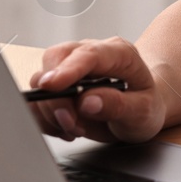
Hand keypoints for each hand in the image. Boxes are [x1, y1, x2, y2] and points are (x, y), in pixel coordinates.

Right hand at [28, 37, 166, 144]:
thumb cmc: (144, 105)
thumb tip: (88, 102)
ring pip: (40, 80)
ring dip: (51, 112)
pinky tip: (67, 128)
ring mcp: (70, 66)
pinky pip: (36, 99)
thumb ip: (118, 105)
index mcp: (119, 53)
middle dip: (56, 97)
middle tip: (71, 123)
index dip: (68, 69)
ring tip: (77, 129)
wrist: (140, 108)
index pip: (89, 54)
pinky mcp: (57, 84)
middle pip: (56, 59)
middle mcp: (90, 53)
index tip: (51, 86)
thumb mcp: (143, 111)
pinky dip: (45, 119)